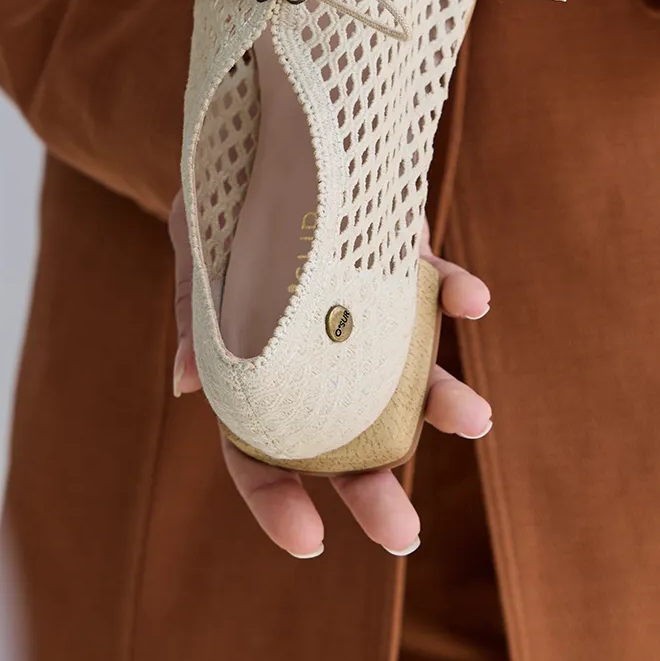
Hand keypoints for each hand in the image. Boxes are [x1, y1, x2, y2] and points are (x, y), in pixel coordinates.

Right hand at [168, 195, 493, 559]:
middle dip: (373, 490)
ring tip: (475, 419)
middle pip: (344, 440)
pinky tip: (472, 301)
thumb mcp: (196, 246)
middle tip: (403, 535)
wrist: (278, 117)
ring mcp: (369, 312)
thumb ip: (194, 316)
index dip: (278, 500)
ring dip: (441, 398)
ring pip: (407, 375)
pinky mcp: (404, 263)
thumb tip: (184, 388)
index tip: (310, 543)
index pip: (261, 452)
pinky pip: (436, 286)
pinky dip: (456, 292)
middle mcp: (322, 353)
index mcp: (262, 366)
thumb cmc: (224, 193)